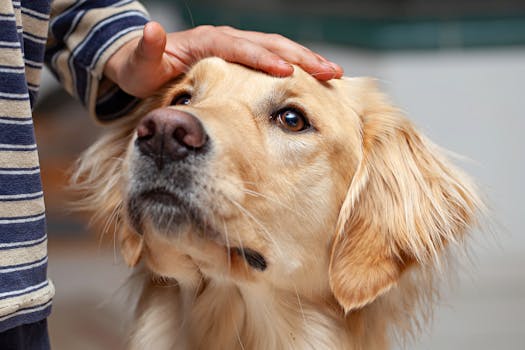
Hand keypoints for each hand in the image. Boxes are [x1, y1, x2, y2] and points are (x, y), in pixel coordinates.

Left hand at [104, 22, 343, 97]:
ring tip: (331, 73)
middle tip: (329, 72)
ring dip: (305, 60)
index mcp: (208, 41)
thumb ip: (146, 51)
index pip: (243, 48)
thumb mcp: (139, 64)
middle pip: (270, 44)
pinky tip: (311, 78)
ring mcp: (236, 47)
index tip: (287, 72)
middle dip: (300, 57)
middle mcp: (227, 39)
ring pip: (277, 49)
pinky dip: (294, 66)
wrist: (144, 65)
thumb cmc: (143, 70)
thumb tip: (152, 30)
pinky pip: (272, 58)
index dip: (264, 59)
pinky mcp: (241, 58)